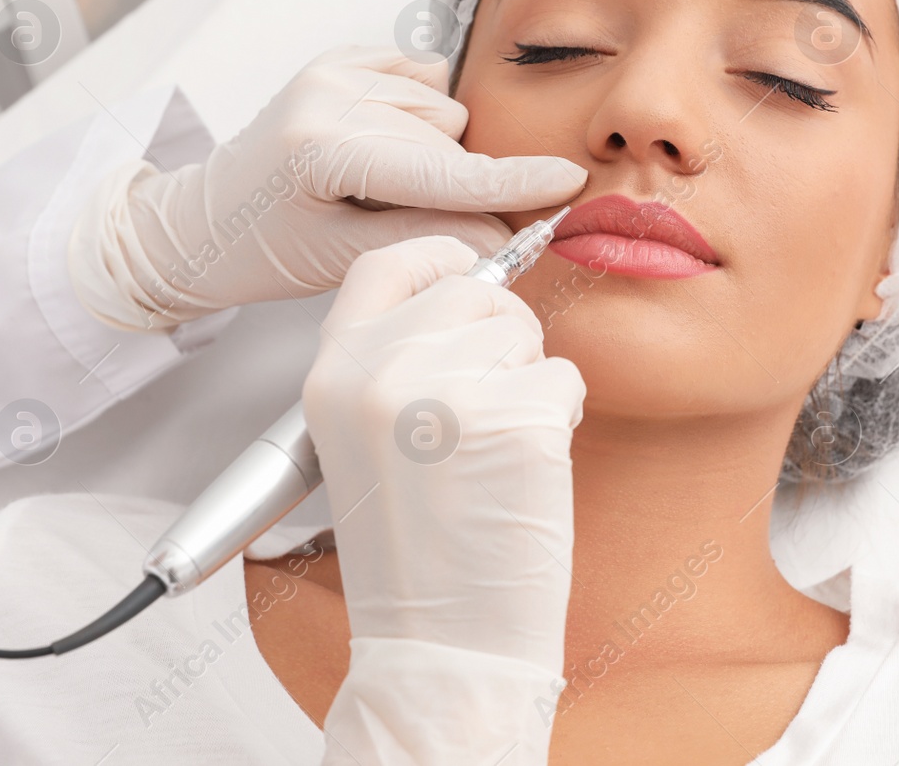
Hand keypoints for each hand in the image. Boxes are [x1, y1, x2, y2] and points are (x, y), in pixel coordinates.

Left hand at [69, 45, 586, 330]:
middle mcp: (329, 91)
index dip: (511, 181)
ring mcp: (335, 66)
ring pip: (444, 111)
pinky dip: (421, 117)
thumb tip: (504, 232)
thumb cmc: (265, 250)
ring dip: (435, 153)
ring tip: (379, 188)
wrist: (203, 221)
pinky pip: (425, 80)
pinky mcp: (342, 57)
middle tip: (411, 223)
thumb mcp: (345, 262)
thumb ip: (429, 239)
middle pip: (449, 141)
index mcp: (321, 146)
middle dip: (457, 185)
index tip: (568, 181)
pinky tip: (385, 149)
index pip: (441, 169)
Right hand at [304, 236, 583, 764]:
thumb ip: (395, 357)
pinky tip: (525, 472)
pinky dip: (562, 418)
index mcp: (333, 373)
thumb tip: (471, 285)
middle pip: (472, 292)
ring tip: (495, 454)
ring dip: (529, 382)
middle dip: (501, 337)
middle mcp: (380, 370)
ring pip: (526, 333)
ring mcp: (448, 390)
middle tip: (487, 412)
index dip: (440, 258)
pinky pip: (565, 378)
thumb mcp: (363, 437)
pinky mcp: (518, 417)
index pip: (387, 261)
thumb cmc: (414, 549)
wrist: (439, 641)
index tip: (470, 270)